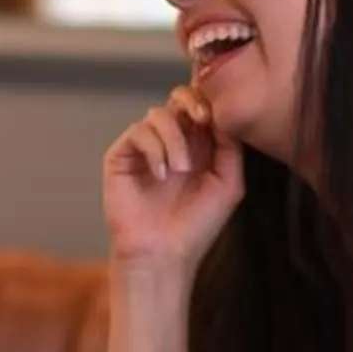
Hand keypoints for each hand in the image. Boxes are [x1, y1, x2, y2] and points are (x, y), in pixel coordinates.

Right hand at [102, 84, 245, 275]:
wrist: (164, 253)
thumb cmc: (197, 226)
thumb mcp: (228, 184)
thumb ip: (230, 148)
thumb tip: (224, 113)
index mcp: (198, 146)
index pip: (202, 106)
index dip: (210, 102)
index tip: (216, 116)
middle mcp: (171, 142)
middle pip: (177, 98)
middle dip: (192, 102)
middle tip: (202, 119)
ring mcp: (145, 148)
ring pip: (158, 114)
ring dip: (174, 138)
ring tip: (181, 170)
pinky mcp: (121, 156)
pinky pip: (137, 132)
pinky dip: (153, 149)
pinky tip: (161, 175)